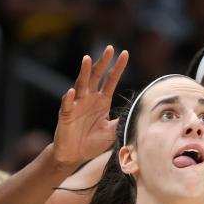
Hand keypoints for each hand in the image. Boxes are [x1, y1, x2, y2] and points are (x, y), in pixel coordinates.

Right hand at [54, 45, 128, 164]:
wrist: (74, 155)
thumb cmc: (92, 142)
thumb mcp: (112, 131)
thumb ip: (122, 121)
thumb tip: (138, 114)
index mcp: (102, 101)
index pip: (111, 80)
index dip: (117, 68)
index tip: (125, 53)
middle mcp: (89, 99)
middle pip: (96, 76)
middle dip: (102, 62)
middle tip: (109, 48)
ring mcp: (77, 105)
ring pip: (81, 85)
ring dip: (84, 73)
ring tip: (87, 59)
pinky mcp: (66, 115)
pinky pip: (67, 105)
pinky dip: (69, 99)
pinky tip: (72, 92)